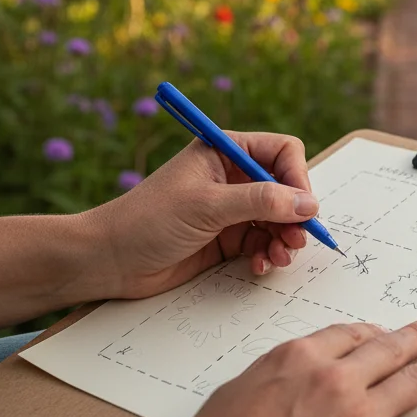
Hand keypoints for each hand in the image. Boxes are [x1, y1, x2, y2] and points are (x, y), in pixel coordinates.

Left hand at [83, 131, 319, 299]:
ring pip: (279, 219)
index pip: (282, 152)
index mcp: (225, 151)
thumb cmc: (147, 220)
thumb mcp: (208, 205)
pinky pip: (263, 242)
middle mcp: (233, 176)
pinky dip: (268, 254)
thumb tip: (308, 204)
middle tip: (296, 240)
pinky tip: (260, 265)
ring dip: (285, 238)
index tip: (303, 207)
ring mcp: (231, 208)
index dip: (298, 177)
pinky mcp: (227, 238)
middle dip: (295, 215)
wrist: (108, 260)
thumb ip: (261, 201)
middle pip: (286, 188)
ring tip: (279, 257)